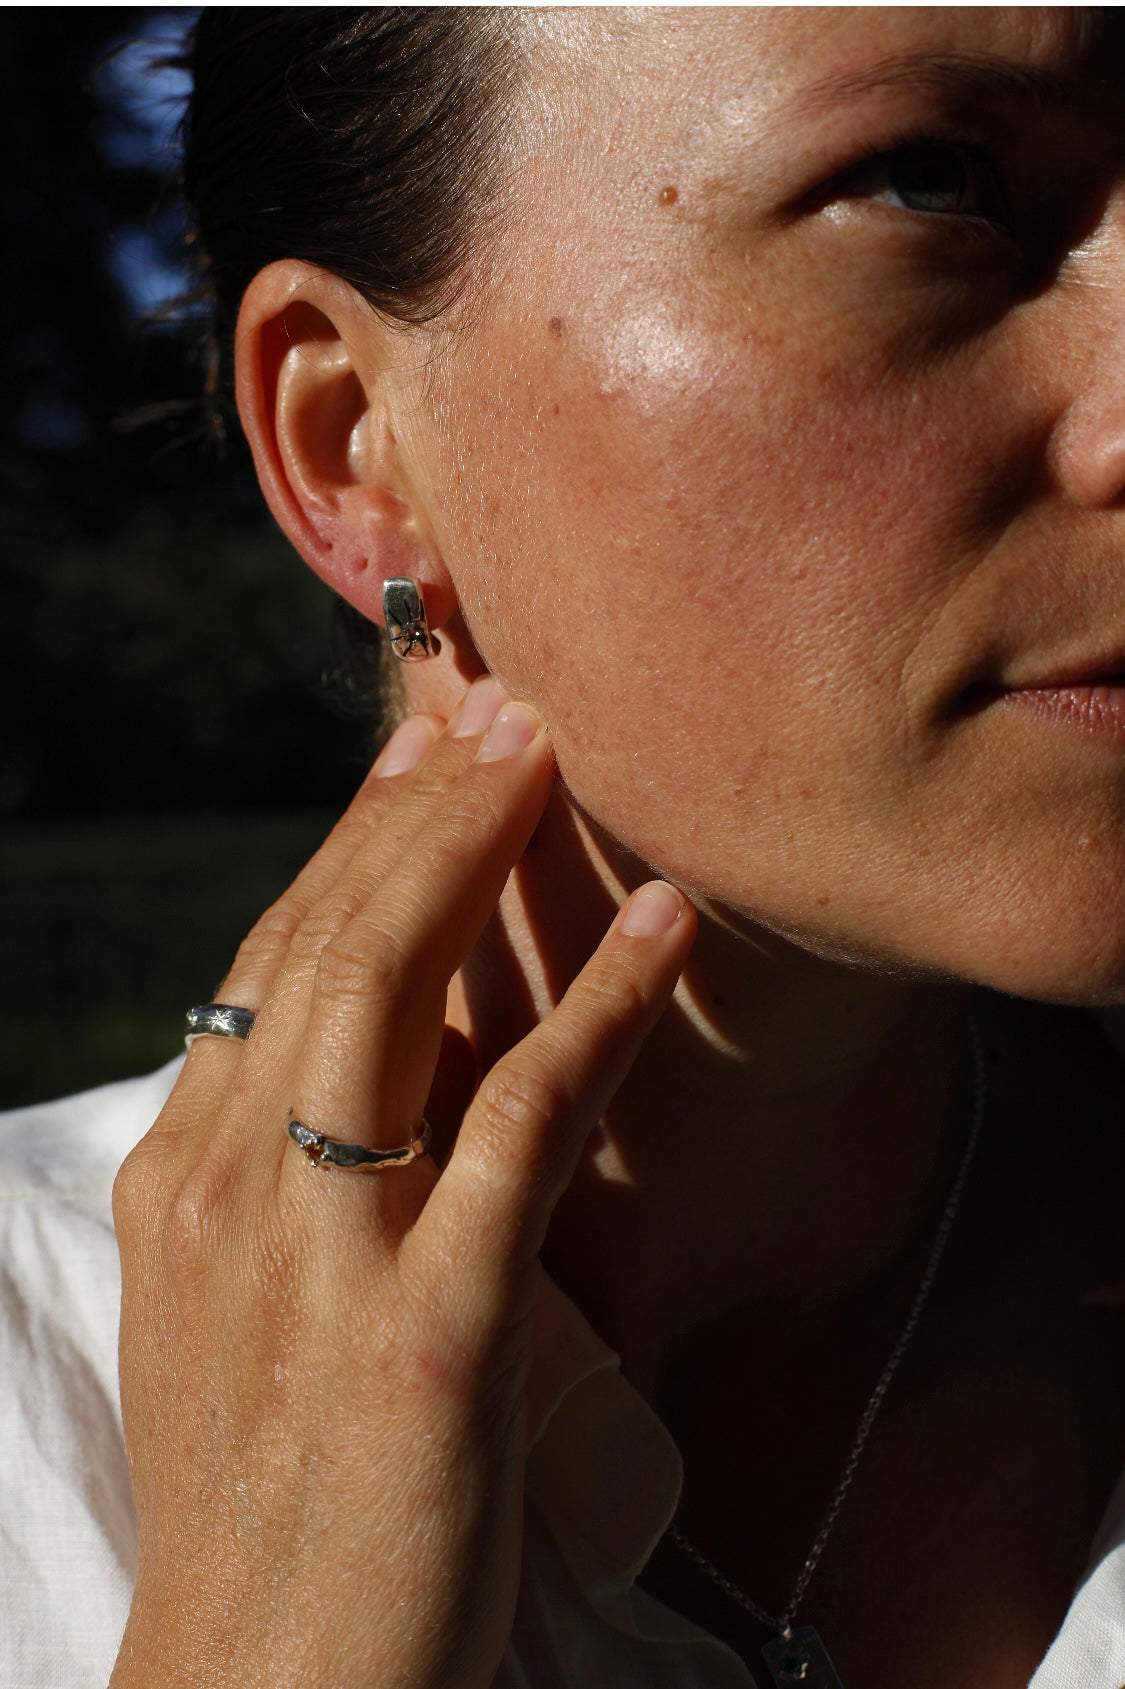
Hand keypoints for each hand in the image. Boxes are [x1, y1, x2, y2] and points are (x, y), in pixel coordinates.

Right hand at [109, 677, 694, 1688]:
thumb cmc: (263, 1498)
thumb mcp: (230, 1312)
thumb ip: (276, 1177)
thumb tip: (356, 1062)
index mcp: (177, 1180)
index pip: (268, 961)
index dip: (351, 844)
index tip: (421, 755)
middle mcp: (225, 1191)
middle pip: (326, 945)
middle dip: (418, 812)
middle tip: (501, 710)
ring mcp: (317, 1256)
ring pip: (393, 993)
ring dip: (481, 858)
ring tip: (557, 758)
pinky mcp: (423, 1332)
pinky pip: (521, 1126)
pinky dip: (603, 1012)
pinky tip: (669, 932)